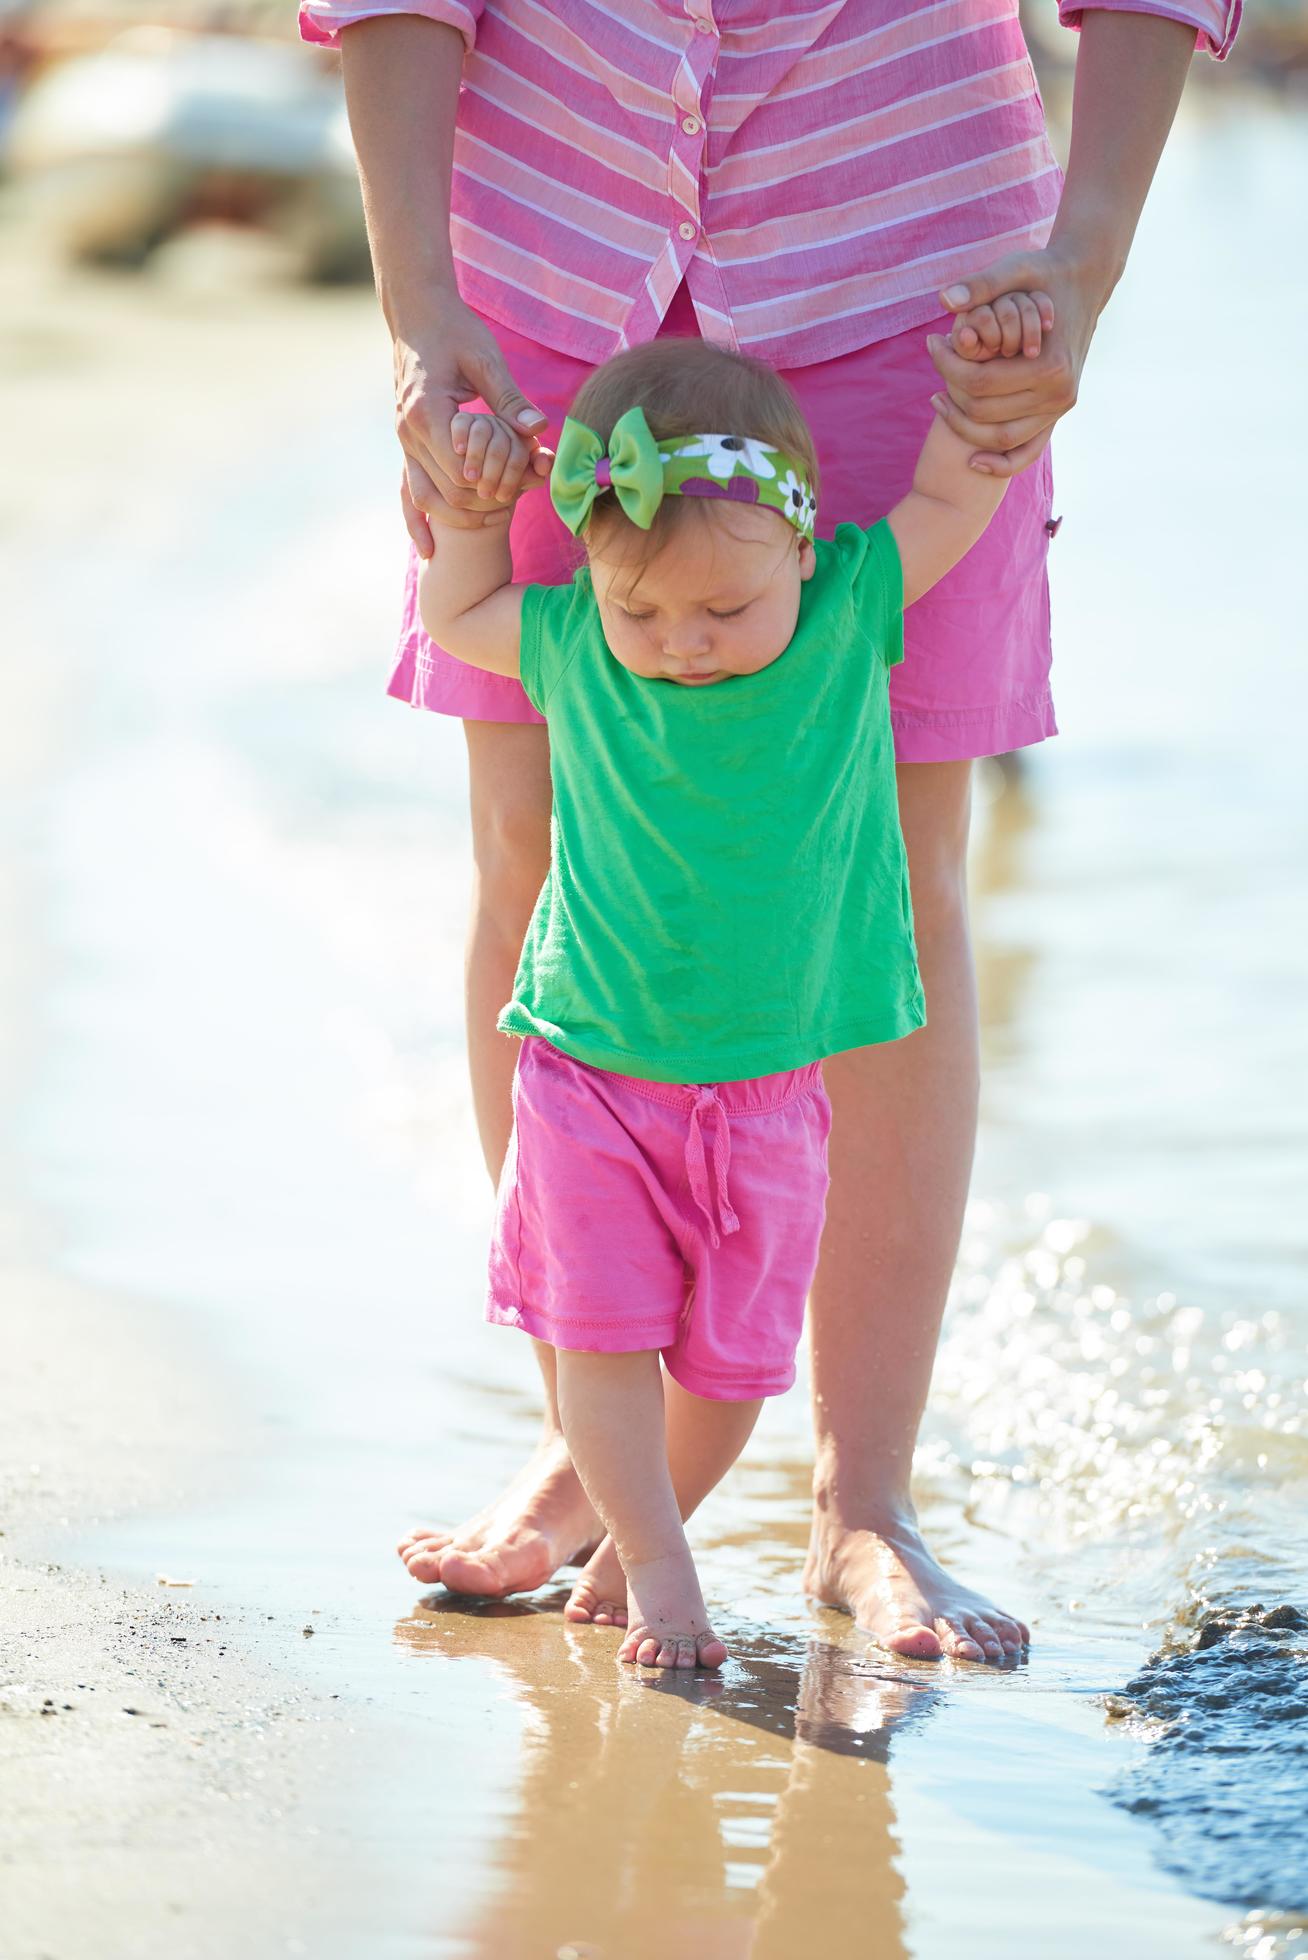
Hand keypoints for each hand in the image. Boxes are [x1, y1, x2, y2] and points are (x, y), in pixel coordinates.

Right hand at [394, 294, 550, 554]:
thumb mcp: (486, 359)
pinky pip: (406, 491)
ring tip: (493, 520)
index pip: (462, 471)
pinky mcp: (405, 444)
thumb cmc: (454, 330)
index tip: (524, 483)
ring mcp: (403, 441)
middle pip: (447, 491)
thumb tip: (538, 430)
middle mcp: (408, 433)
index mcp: (427, 413)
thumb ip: (510, 398)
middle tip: (520, 500)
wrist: (417, 314)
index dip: (494, 484)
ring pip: (424, 499)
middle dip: (484, 501)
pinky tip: (428, 551)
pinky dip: (416, 522)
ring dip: (457, 517)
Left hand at [928, 248, 1108, 474]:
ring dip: (963, 425)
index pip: (979, 381)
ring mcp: (1060, 409)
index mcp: (1050, 364)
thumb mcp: (1015, 269)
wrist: (1084, 282)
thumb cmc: (1045, 275)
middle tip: (936, 362)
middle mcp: (1059, 393)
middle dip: (951, 392)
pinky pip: (1026, 453)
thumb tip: (945, 299)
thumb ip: (981, 284)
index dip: (946, 365)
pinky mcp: (1057, 416)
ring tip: (938, 397)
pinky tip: (972, 461)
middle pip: (984, 412)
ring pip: (999, 438)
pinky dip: (1000, 463)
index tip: (931, 342)